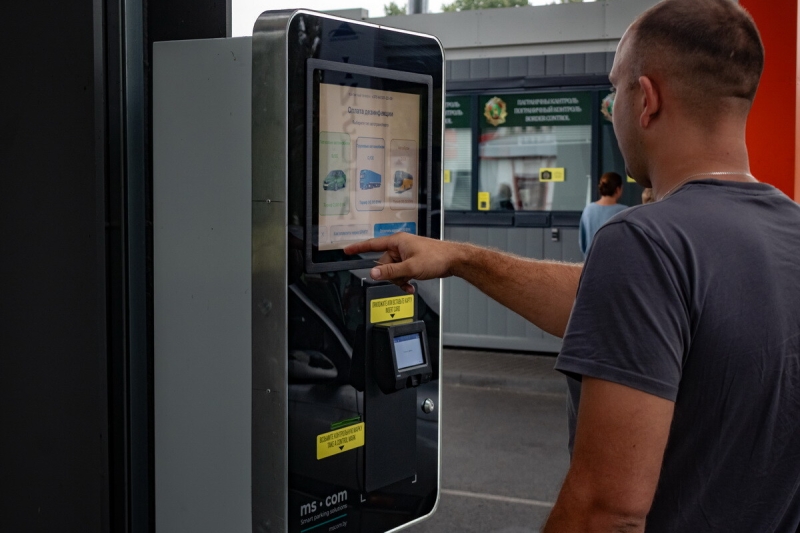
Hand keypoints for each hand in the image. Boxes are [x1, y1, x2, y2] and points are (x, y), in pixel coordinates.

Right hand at [343, 233, 460, 293]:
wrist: (453, 260)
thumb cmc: (436, 258)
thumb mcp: (410, 268)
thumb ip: (390, 271)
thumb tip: (374, 273)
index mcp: (397, 242)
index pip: (372, 244)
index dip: (358, 247)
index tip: (346, 250)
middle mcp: (400, 246)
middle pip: (383, 263)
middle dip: (390, 274)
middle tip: (402, 278)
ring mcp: (406, 254)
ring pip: (393, 270)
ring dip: (399, 279)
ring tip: (410, 282)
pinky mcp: (412, 260)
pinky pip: (401, 272)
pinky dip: (404, 279)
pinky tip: (411, 285)